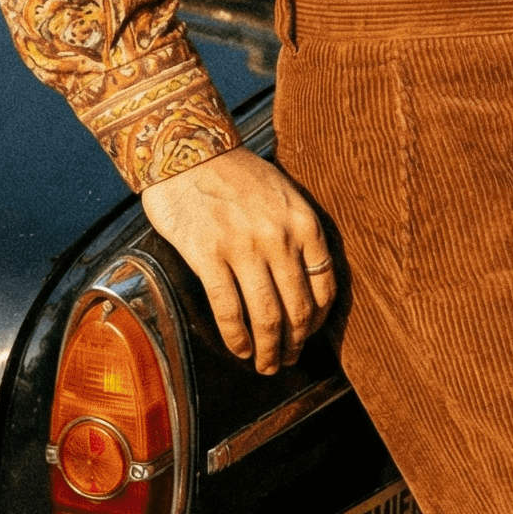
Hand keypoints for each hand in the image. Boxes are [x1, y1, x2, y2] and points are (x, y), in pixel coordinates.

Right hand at [140, 148, 337, 373]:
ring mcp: (244, 248)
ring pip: (267, 317)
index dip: (318, 320)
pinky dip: (237, 338)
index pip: (325, 286)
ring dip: (268, 350)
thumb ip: (295, 230)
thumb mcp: (282, 193)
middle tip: (287, 360)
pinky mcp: (209, 256)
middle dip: (295, 343)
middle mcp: (279, 238)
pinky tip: (239, 350)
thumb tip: (303, 278)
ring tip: (265, 365)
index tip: (309, 335)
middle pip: (297, 309)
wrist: (187, 148)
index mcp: (303, 222)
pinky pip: (229, 311)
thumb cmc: (235, 172)